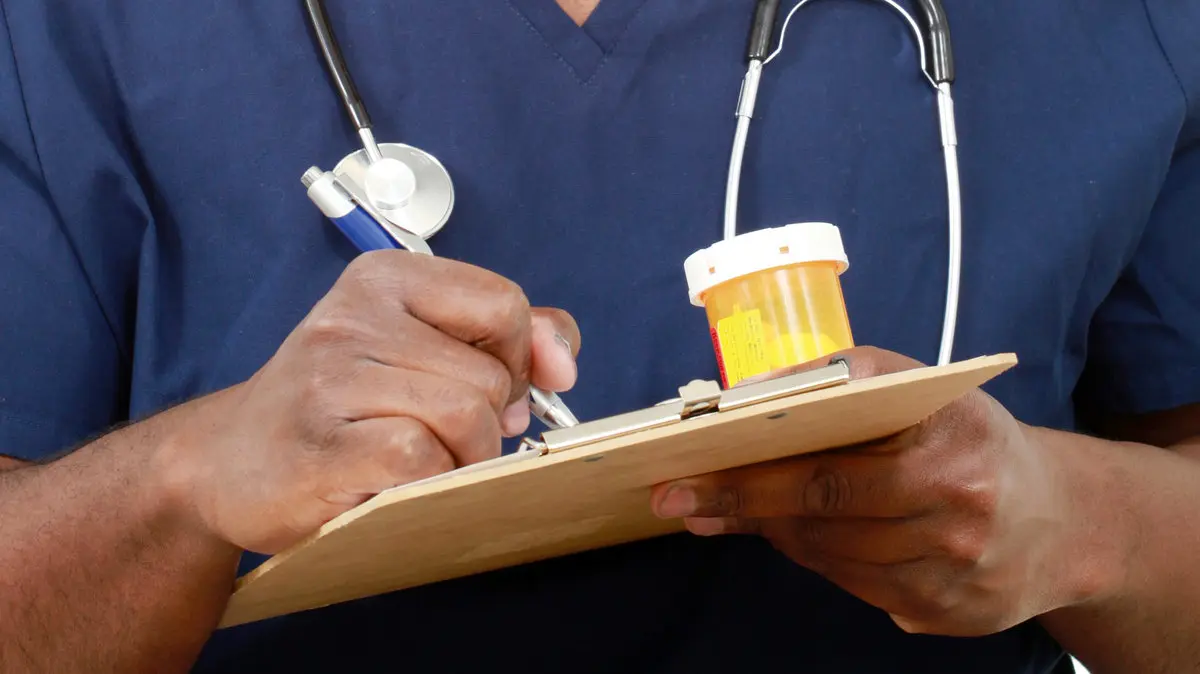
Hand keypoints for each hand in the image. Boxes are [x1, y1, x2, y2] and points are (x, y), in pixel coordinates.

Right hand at [160, 251, 579, 553]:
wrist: (228, 463)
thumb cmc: (340, 407)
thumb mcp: (419, 347)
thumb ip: (505, 337)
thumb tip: (561, 362)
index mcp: (385, 278)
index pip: (504, 303)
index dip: (517, 359)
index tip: (494, 389)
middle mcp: (353, 314)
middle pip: (489, 372)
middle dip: (486, 420)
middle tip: (439, 435)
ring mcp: (332, 376)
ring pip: (465, 415)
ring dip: (460, 457)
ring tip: (417, 459)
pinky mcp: (322, 442)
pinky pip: (424, 458)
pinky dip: (428, 481)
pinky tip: (392, 481)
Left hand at [649, 347, 1087, 636]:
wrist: (1065, 520)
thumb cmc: (971, 438)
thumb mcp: (923, 390)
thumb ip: (844, 378)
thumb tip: (748, 396)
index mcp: (949, 442)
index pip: (826, 468)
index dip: (748, 477)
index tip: (688, 473)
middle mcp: (958, 510)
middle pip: (820, 517)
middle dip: (739, 506)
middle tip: (681, 501)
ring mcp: (955, 572)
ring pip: (830, 556)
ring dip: (776, 531)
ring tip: (738, 508)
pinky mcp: (949, 614)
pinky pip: (856, 587)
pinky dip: (820, 558)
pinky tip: (804, 533)